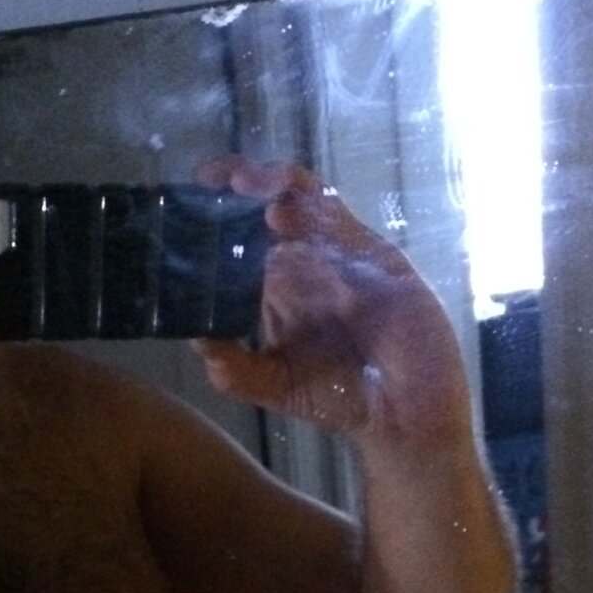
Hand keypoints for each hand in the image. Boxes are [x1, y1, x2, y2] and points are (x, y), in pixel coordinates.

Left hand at [192, 158, 474, 452]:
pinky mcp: (380, 261)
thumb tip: (196, 341)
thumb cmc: (340, 395)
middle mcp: (311, 264)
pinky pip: (345, 228)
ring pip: (310, 203)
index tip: (190, 200)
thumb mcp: (275, 384)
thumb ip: (235, 368)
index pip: (247, 236)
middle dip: (243, 184)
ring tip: (243, 184)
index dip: (221, 214)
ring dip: (276, 187)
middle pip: (275, 204)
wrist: (402, 415)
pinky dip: (315, 217)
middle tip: (212, 177)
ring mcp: (346, 257)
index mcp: (282, 286)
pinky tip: (284, 212)